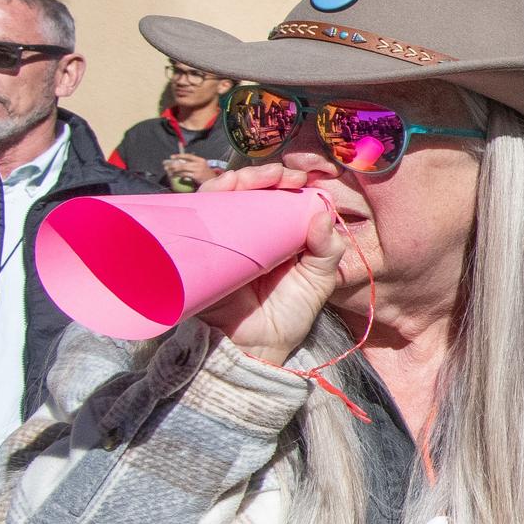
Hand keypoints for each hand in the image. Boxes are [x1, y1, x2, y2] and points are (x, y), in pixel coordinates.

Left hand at [161, 155, 221, 192]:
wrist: (214, 181)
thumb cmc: (206, 173)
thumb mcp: (201, 166)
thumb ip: (192, 163)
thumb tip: (179, 162)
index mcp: (200, 160)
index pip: (188, 156)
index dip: (179, 155)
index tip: (171, 157)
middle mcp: (199, 164)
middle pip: (183, 163)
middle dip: (173, 164)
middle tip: (166, 166)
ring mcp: (197, 171)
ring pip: (182, 169)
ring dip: (174, 170)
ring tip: (168, 171)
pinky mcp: (196, 177)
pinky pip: (184, 175)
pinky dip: (178, 175)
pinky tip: (174, 175)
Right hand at [197, 159, 369, 365]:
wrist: (256, 349)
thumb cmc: (288, 315)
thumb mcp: (319, 279)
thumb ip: (327, 249)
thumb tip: (323, 213)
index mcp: (278, 235)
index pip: (278, 197)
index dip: (288, 182)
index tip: (304, 177)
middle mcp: (247, 232)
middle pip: (248, 191)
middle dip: (264, 175)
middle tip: (284, 175)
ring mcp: (221, 239)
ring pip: (220, 196)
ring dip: (237, 179)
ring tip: (259, 178)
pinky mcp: (198, 249)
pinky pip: (195, 217)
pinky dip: (207, 198)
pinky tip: (222, 190)